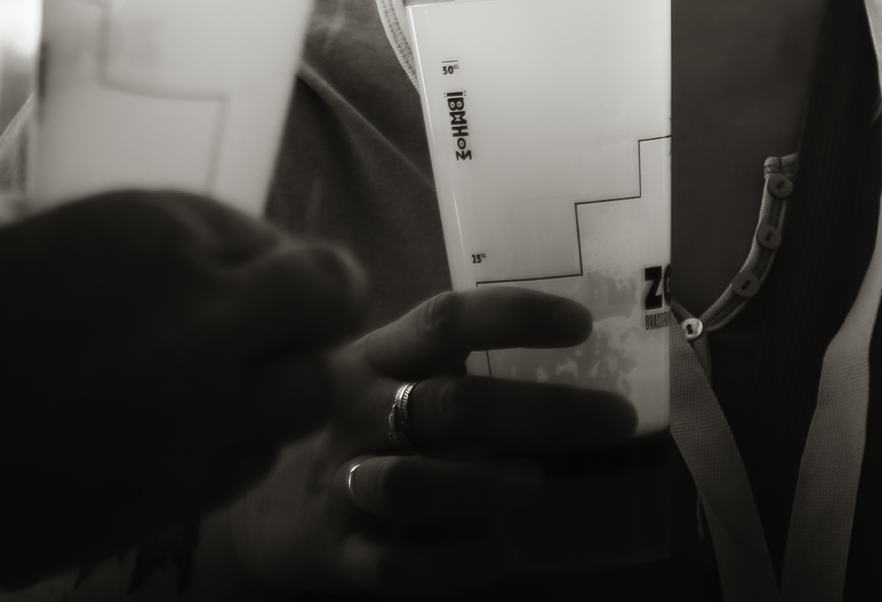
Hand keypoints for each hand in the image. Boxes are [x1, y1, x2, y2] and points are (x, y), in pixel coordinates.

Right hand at [0, 189, 367, 587]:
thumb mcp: (1, 223)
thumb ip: (80, 224)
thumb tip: (94, 231)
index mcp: (165, 234)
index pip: (282, 241)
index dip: (265, 260)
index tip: (236, 275)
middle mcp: (206, 322)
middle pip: (330, 308)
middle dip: (308, 312)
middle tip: (265, 326)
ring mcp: (198, 418)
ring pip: (305, 397)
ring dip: (279, 385)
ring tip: (223, 387)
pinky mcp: (170, 499)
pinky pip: (247, 467)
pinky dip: (234, 450)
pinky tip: (180, 441)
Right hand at [221, 286, 637, 595]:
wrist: (267, 511)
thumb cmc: (360, 426)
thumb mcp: (390, 374)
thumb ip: (458, 362)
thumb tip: (588, 353)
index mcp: (377, 356)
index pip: (446, 321)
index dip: (514, 316)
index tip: (581, 323)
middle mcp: (356, 413)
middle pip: (449, 404)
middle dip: (540, 410)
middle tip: (614, 418)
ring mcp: (343, 484)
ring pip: (411, 485)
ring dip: (482, 484)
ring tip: (539, 486)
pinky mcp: (342, 553)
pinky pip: (399, 565)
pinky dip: (458, 560)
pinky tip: (507, 550)